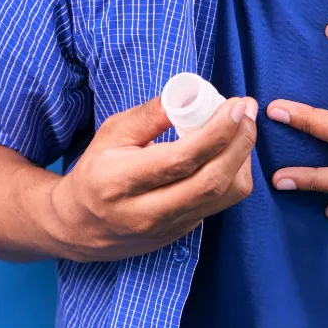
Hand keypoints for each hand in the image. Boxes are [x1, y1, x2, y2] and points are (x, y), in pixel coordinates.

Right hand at [45, 94, 257, 261]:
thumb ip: (149, 116)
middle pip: (210, 182)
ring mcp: (167, 228)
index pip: (179, 159)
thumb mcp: (110, 134)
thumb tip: (189, 94)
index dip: (215, 132)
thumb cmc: (96, 171)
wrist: (80, 226)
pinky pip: (221, 204)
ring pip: (223, 196)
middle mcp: (145, 212)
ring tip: (242, 128)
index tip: (235, 106)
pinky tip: (230, 151)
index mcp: (119, 181)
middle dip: (239, 143)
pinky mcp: (182, 233)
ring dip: (242, 159)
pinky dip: (234, 174)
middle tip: (247, 111)